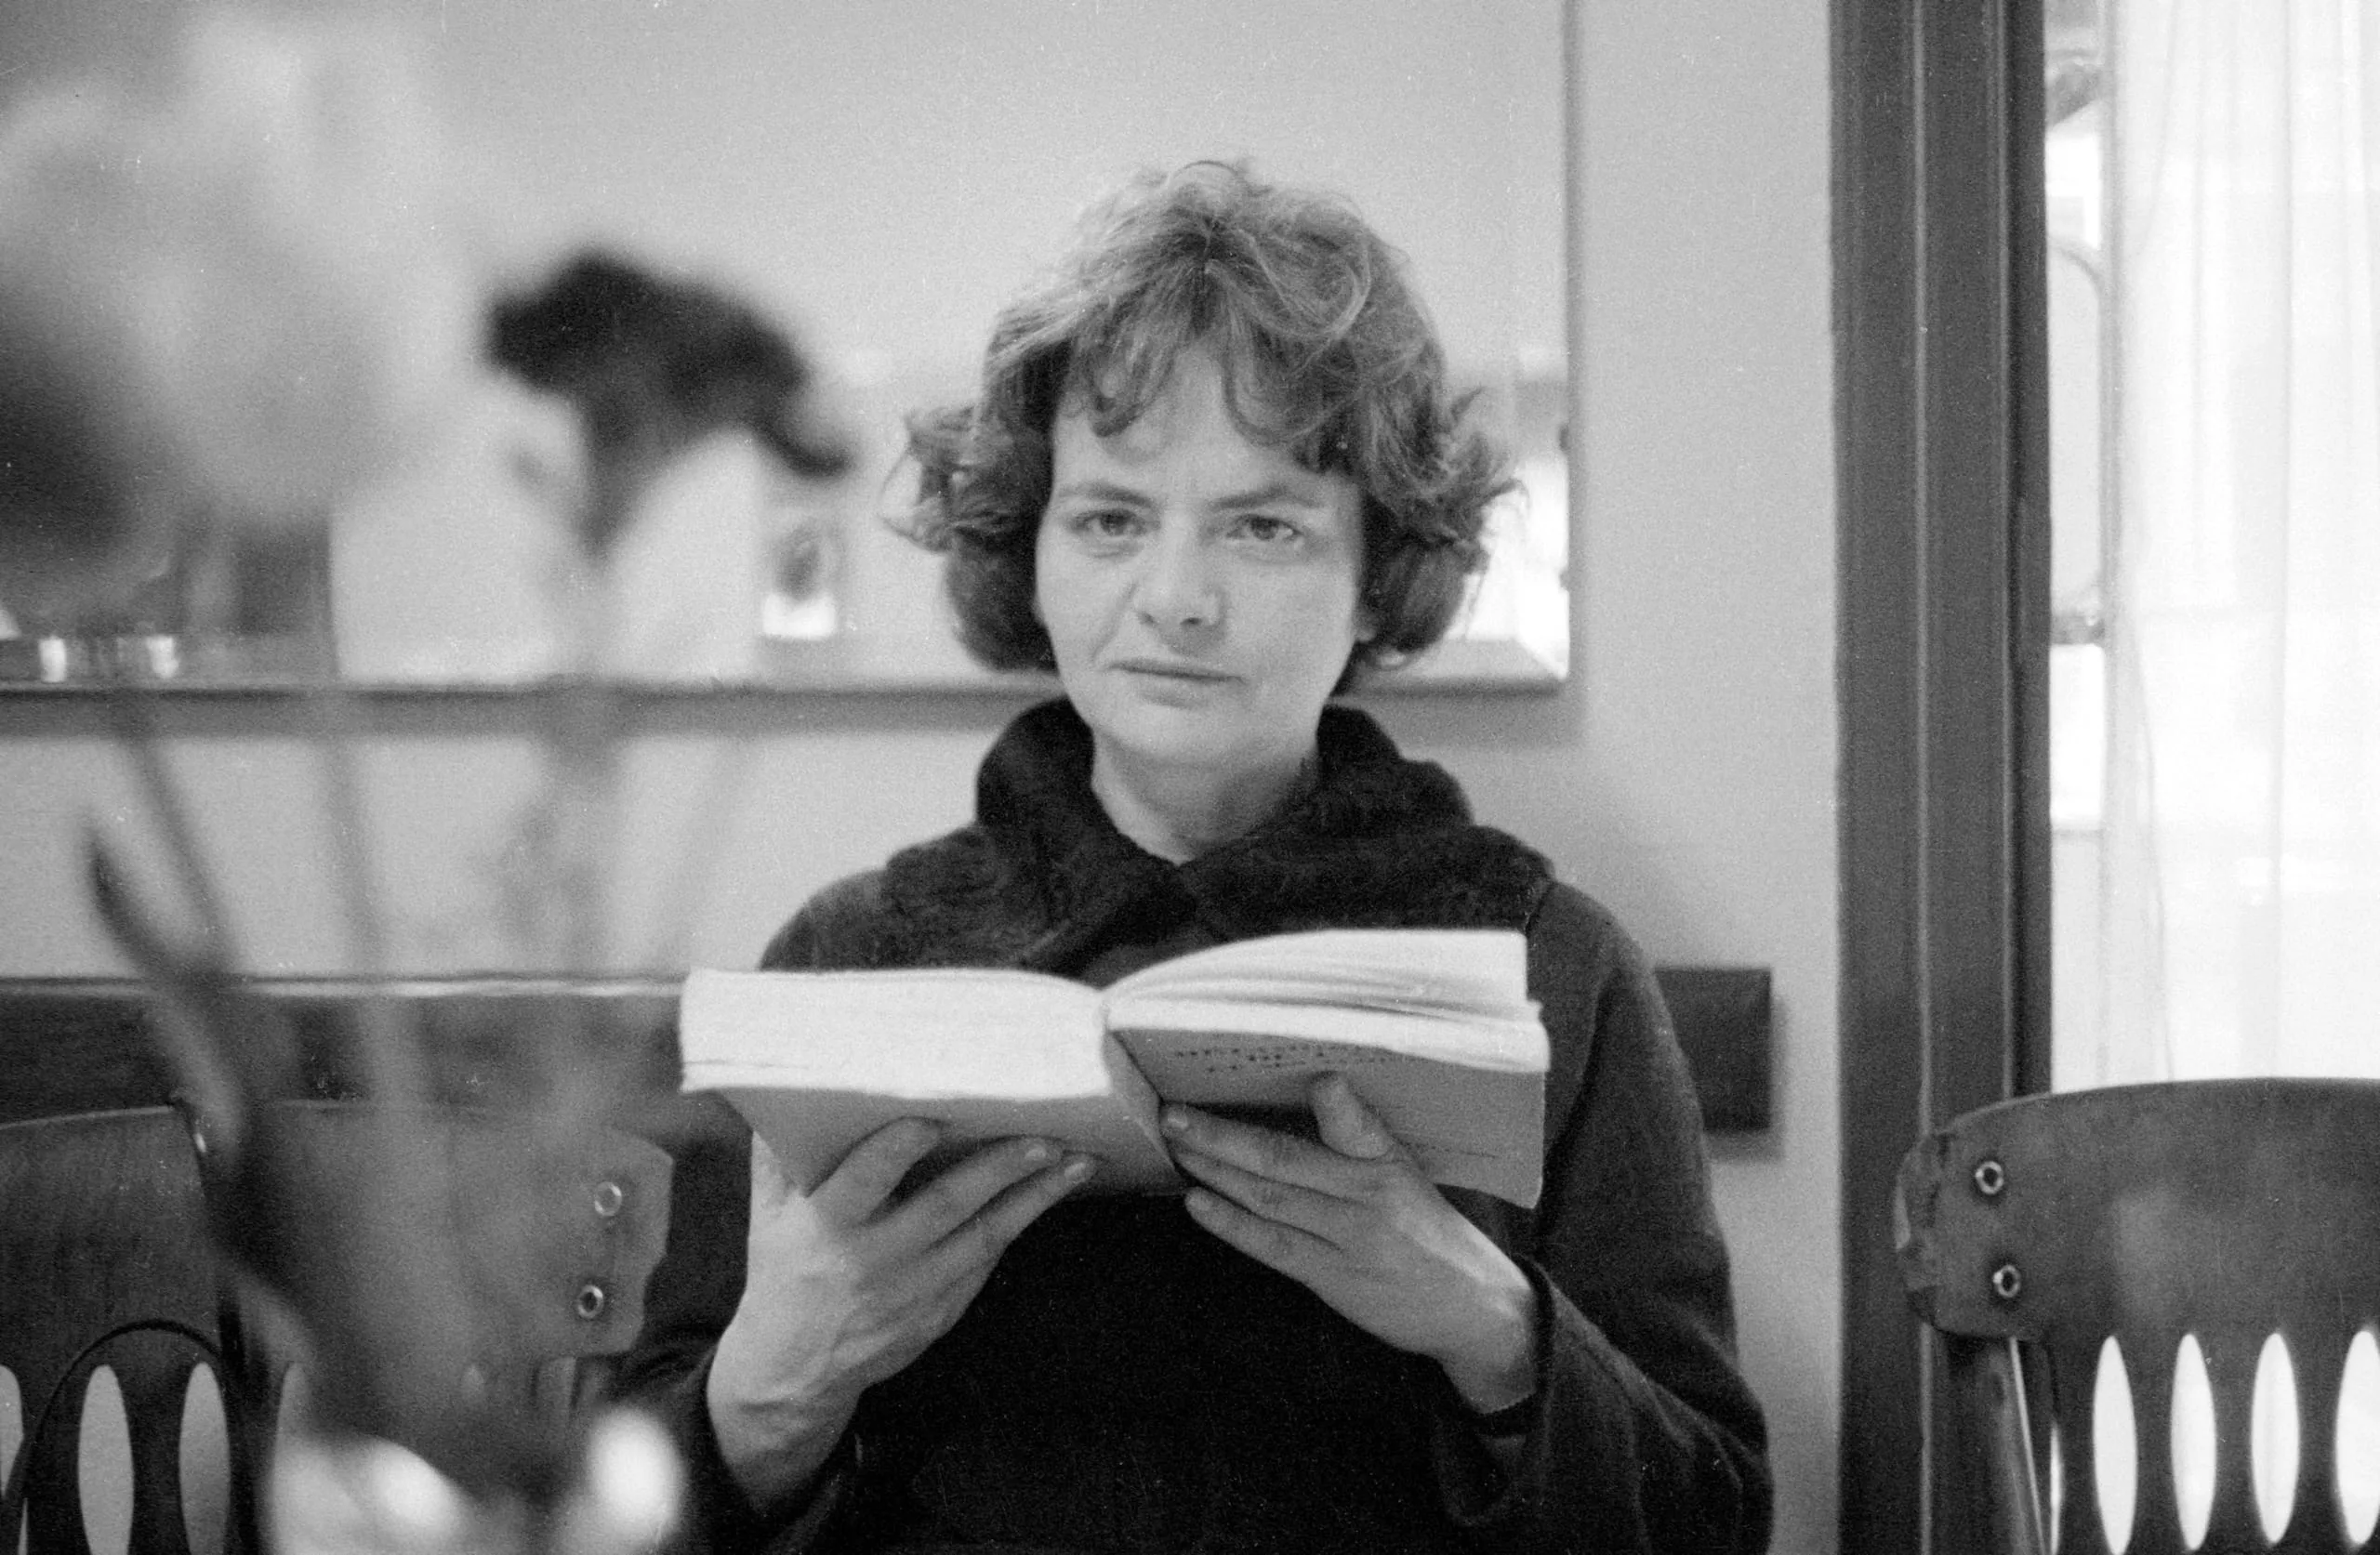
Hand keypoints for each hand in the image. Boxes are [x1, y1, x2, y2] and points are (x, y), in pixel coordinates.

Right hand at [707, 1121, 1092, 1509]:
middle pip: (945, 1205)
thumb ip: (781, 1154)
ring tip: (1076, 1163)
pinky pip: (985, 1264)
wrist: (794, 1367)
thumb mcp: (770, 1214)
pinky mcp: (939, 1313)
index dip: (897, 1151)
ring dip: (1034, 1198)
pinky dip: (1017, 1226)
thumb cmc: (785, 1269)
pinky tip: (1048, 1193)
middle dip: (999, 1169)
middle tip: (1044, 1137)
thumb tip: (790, 1086)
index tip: (933, 1119)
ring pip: (984, 1237)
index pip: (864, 1181)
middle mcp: (875, 1259)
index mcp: (827, 1226)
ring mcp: (913, 1291)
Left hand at [1165, 1075, 1537, 1411]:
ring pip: (1269, 1199)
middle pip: (1284, 1159)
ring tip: (1176, 1146)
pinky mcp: (1333, 1278)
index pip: (1358, 1125)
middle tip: (1174, 1112)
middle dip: (1222, 1135)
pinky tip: (1198, 1202)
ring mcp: (1348, 1241)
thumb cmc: (1433, 1232)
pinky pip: (1273, 1246)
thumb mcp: (1409, 1173)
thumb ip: (1358, 1139)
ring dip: (1215, 1170)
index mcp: (1390, 1163)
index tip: (1316, 1079)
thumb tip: (1310, 1093)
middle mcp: (1368, 1199)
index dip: (1337, 1103)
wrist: (1473, 1307)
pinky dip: (1231, 1224)